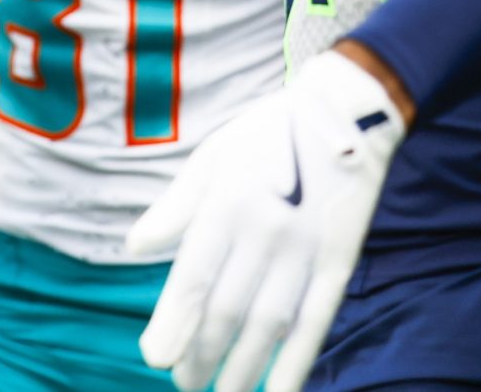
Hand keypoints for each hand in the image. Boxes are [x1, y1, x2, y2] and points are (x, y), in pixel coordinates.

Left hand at [128, 51, 404, 391]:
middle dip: (202, 354)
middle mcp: (266, 231)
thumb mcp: (212, 157)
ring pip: (269, 325)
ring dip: (243, 369)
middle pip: (229, 309)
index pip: (196, 277)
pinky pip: (316, 321)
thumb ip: (175, 207)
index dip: (175, 322)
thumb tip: (134, 247)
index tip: (155, 358)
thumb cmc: (267, 136)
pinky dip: (297, 363)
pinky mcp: (338, 261)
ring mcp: (306, 250)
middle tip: (183, 382)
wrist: (346, 115)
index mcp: (228, 203)